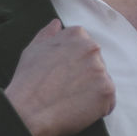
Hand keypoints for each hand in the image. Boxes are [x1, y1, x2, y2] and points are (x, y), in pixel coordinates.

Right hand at [4, 19, 114, 135]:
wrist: (28, 111)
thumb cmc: (28, 81)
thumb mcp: (34, 49)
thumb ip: (48, 34)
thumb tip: (57, 23)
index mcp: (77, 35)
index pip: (86, 48)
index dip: (74, 65)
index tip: (63, 75)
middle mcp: (92, 48)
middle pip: (96, 65)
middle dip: (85, 78)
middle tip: (66, 90)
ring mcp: (101, 69)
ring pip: (102, 83)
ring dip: (91, 93)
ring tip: (70, 101)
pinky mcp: (107, 91)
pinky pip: (108, 102)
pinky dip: (97, 109)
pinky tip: (79, 110)